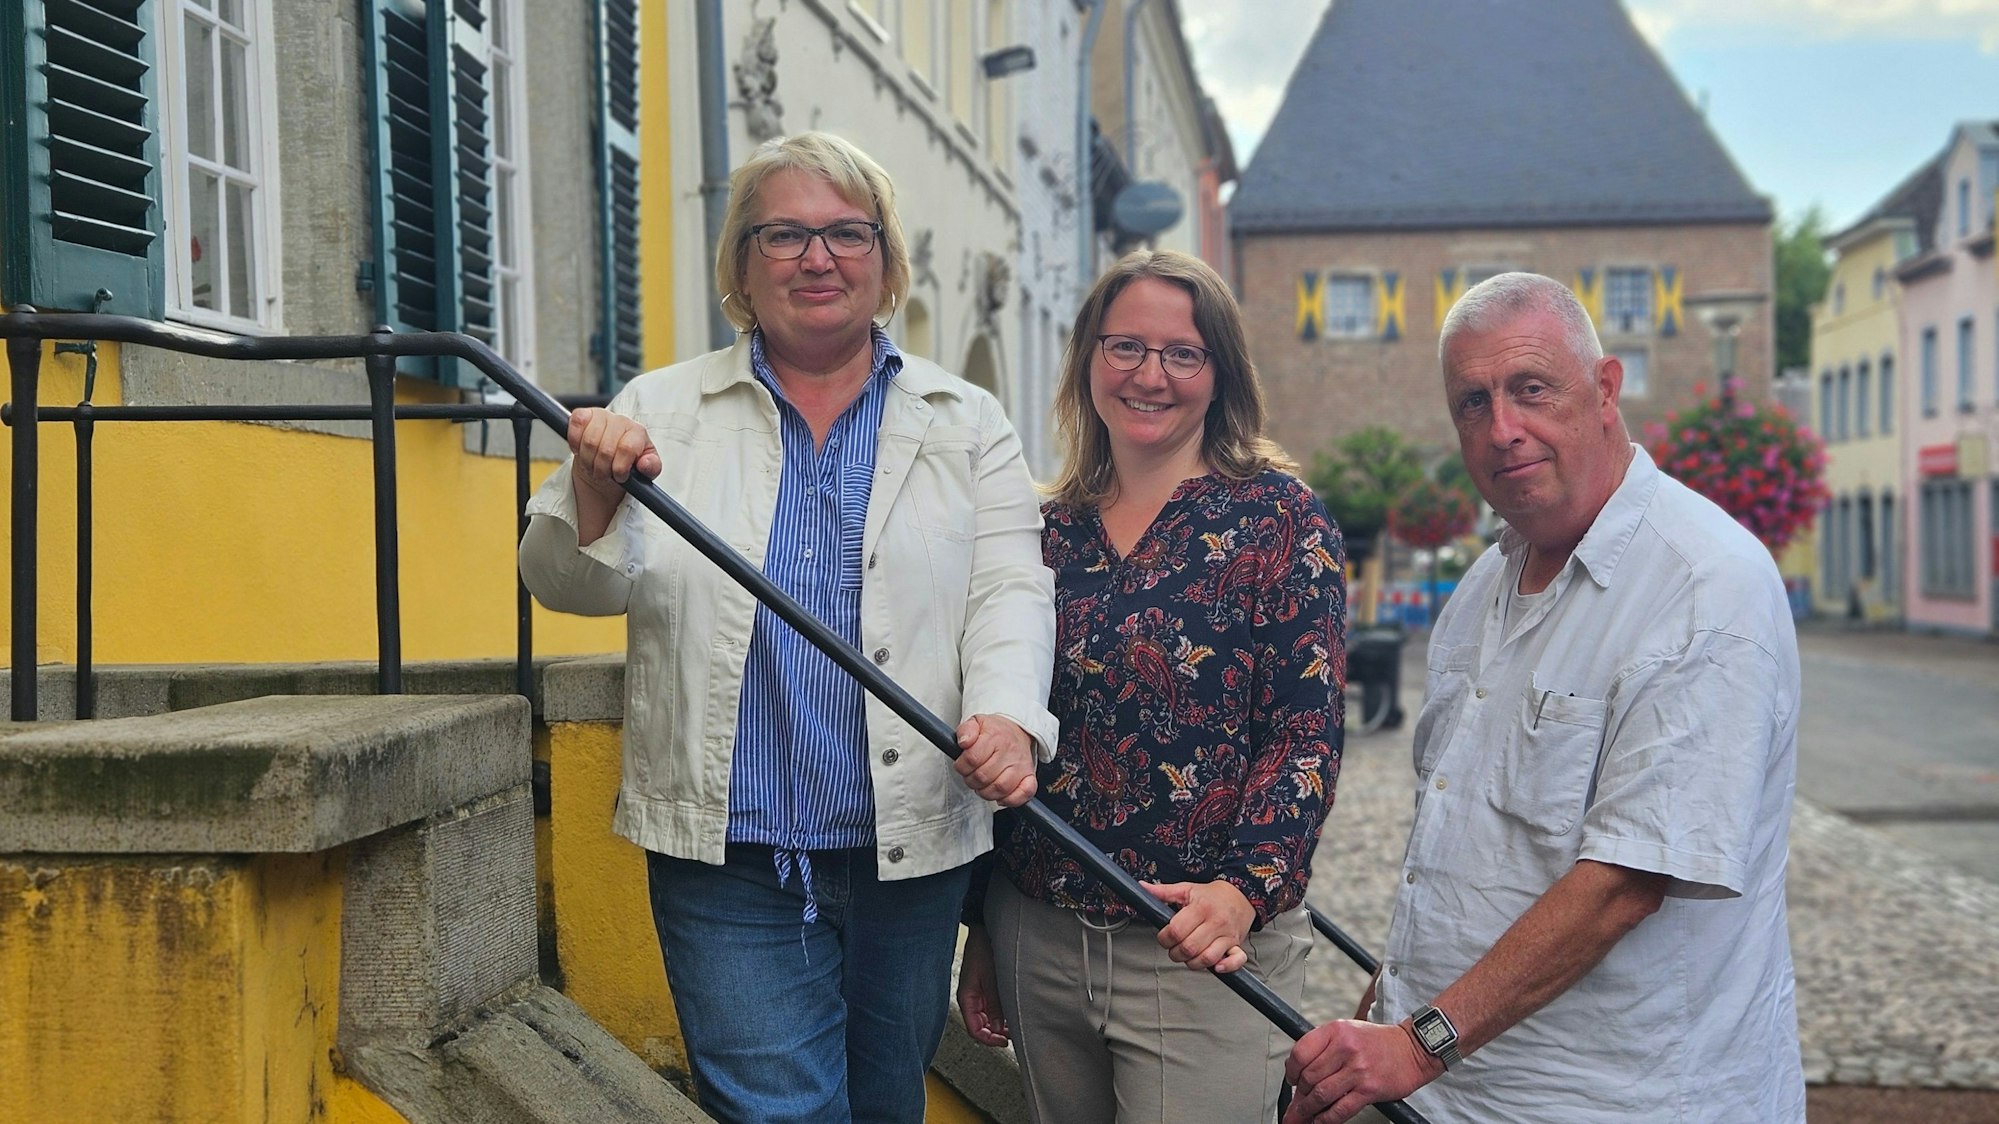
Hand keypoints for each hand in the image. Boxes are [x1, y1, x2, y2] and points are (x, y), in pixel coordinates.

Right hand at [566, 407, 659, 502]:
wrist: (608, 460)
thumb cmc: (628, 464)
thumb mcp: (645, 470)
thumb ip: (651, 467)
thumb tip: (644, 463)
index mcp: (638, 432)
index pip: (627, 448)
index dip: (620, 468)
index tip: (619, 476)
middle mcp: (620, 420)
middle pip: (605, 449)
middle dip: (602, 469)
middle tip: (604, 474)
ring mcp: (601, 415)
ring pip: (589, 441)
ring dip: (588, 461)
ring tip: (594, 466)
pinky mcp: (583, 414)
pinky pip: (576, 423)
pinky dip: (575, 442)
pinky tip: (581, 451)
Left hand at [954, 714, 1036, 806]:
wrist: (1017, 731)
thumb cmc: (995, 731)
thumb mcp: (976, 722)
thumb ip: (966, 730)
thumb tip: (964, 742)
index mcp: (995, 737)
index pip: (973, 758)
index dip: (962, 766)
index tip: (962, 765)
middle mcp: (1010, 752)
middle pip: (983, 776)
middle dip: (971, 780)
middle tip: (971, 775)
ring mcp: (1021, 766)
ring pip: (1000, 788)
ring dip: (986, 792)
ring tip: (983, 785)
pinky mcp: (1030, 777)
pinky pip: (1023, 794)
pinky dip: (1010, 800)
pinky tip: (1000, 797)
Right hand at [956, 926, 1009, 1046]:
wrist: (984, 931)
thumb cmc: (982, 950)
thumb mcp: (990, 978)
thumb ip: (994, 1003)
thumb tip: (998, 1028)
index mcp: (966, 998)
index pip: (974, 1029)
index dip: (988, 1040)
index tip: (1004, 1042)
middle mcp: (971, 999)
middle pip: (980, 1027)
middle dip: (995, 1035)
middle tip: (1013, 1037)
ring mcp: (978, 995)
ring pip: (987, 1020)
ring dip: (999, 1026)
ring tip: (1014, 1027)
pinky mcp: (986, 989)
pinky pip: (991, 1009)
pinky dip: (1000, 1016)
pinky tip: (1011, 1016)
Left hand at [1141, 879, 1252, 971]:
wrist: (1240, 896)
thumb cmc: (1210, 896)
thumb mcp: (1186, 889)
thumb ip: (1163, 892)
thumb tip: (1141, 887)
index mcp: (1201, 908)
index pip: (1177, 931)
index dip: (1164, 938)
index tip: (1164, 937)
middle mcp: (1216, 922)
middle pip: (1189, 948)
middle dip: (1175, 953)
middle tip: (1174, 948)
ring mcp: (1227, 935)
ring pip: (1207, 959)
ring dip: (1192, 963)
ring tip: (1188, 955)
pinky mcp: (1237, 945)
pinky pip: (1235, 961)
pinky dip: (1225, 967)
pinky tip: (1216, 966)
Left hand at [1282, 1018, 1443, 1123]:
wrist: (1413, 1049)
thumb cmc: (1378, 1042)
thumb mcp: (1347, 1031)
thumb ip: (1323, 1048)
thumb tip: (1296, 1074)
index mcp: (1336, 1030)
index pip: (1300, 1053)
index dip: (1290, 1071)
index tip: (1290, 1080)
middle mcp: (1346, 1048)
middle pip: (1308, 1077)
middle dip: (1299, 1096)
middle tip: (1296, 1104)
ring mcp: (1358, 1069)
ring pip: (1321, 1095)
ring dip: (1308, 1110)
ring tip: (1303, 1116)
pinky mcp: (1369, 1089)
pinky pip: (1340, 1109)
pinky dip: (1326, 1119)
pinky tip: (1320, 1120)